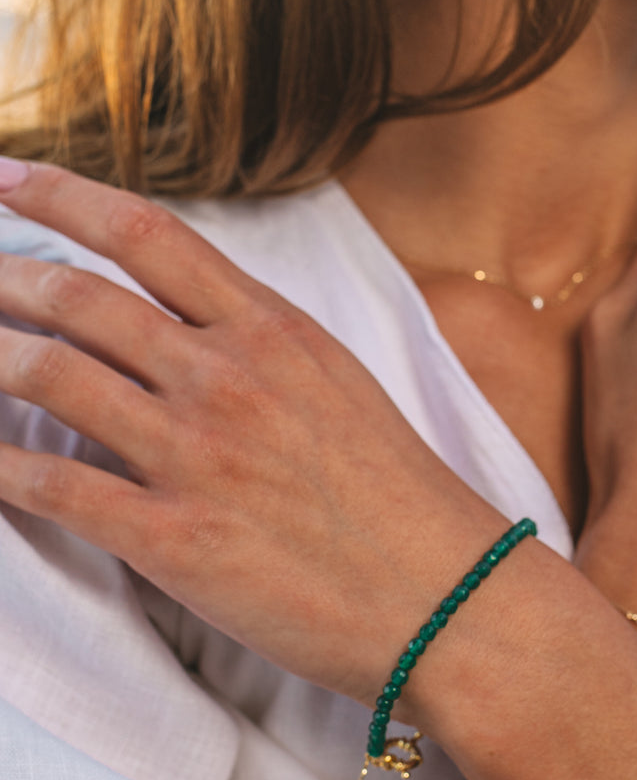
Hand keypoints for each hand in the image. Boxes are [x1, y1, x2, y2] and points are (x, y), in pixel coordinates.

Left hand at [0, 163, 499, 701]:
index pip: (147, 233)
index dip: (60, 196)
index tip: (3, 180)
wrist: (447, 599)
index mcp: (273, 330)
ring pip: (50, 375)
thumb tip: (183, 324)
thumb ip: (260, 344)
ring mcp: (198, 455)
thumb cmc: (401, 499)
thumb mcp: (340, 384)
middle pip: (79, 296)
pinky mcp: (176, 538)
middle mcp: (227, 377)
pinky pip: (53, 484)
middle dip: (0, 280)